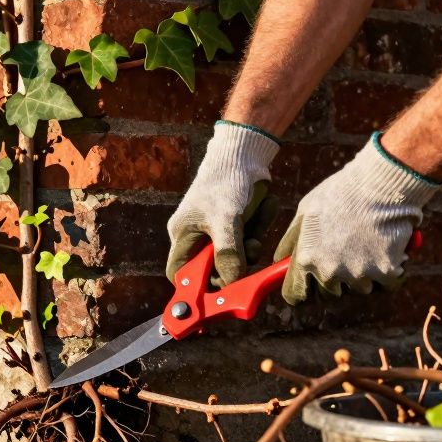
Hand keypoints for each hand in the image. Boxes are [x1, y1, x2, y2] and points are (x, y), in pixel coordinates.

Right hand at [166, 121, 280, 284]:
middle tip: (248, 249)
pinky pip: (249, 241)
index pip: (179, 272)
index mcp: (183, 234)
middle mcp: (197, 235)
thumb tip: (232, 283)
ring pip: (236, 257)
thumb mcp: (226, 220)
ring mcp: (218, 231)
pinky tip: (262, 210)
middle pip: (214, 269)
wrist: (245, 152)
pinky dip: (259, 229)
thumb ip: (228, 255)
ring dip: (250, 245)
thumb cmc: (225, 181)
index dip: (194, 285)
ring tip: (254, 227)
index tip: (216, 289)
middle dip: (234, 263)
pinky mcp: (238, 225)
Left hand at [274, 133, 440, 303]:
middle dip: (334, 280)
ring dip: (362, 274)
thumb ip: (291, 243)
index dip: (301, 291)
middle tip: (344, 253)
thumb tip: (280, 263)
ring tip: (366, 244)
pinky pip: (386, 285)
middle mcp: (330, 272)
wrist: (381, 183)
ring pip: (358, 289)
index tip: (307, 286)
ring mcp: (359, 275)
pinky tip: (386, 250)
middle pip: (328, 294)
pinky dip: (388, 272)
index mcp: (306, 259)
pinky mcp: (386, 273)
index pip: (295, 296)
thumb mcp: (304, 212)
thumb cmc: (340, 193)